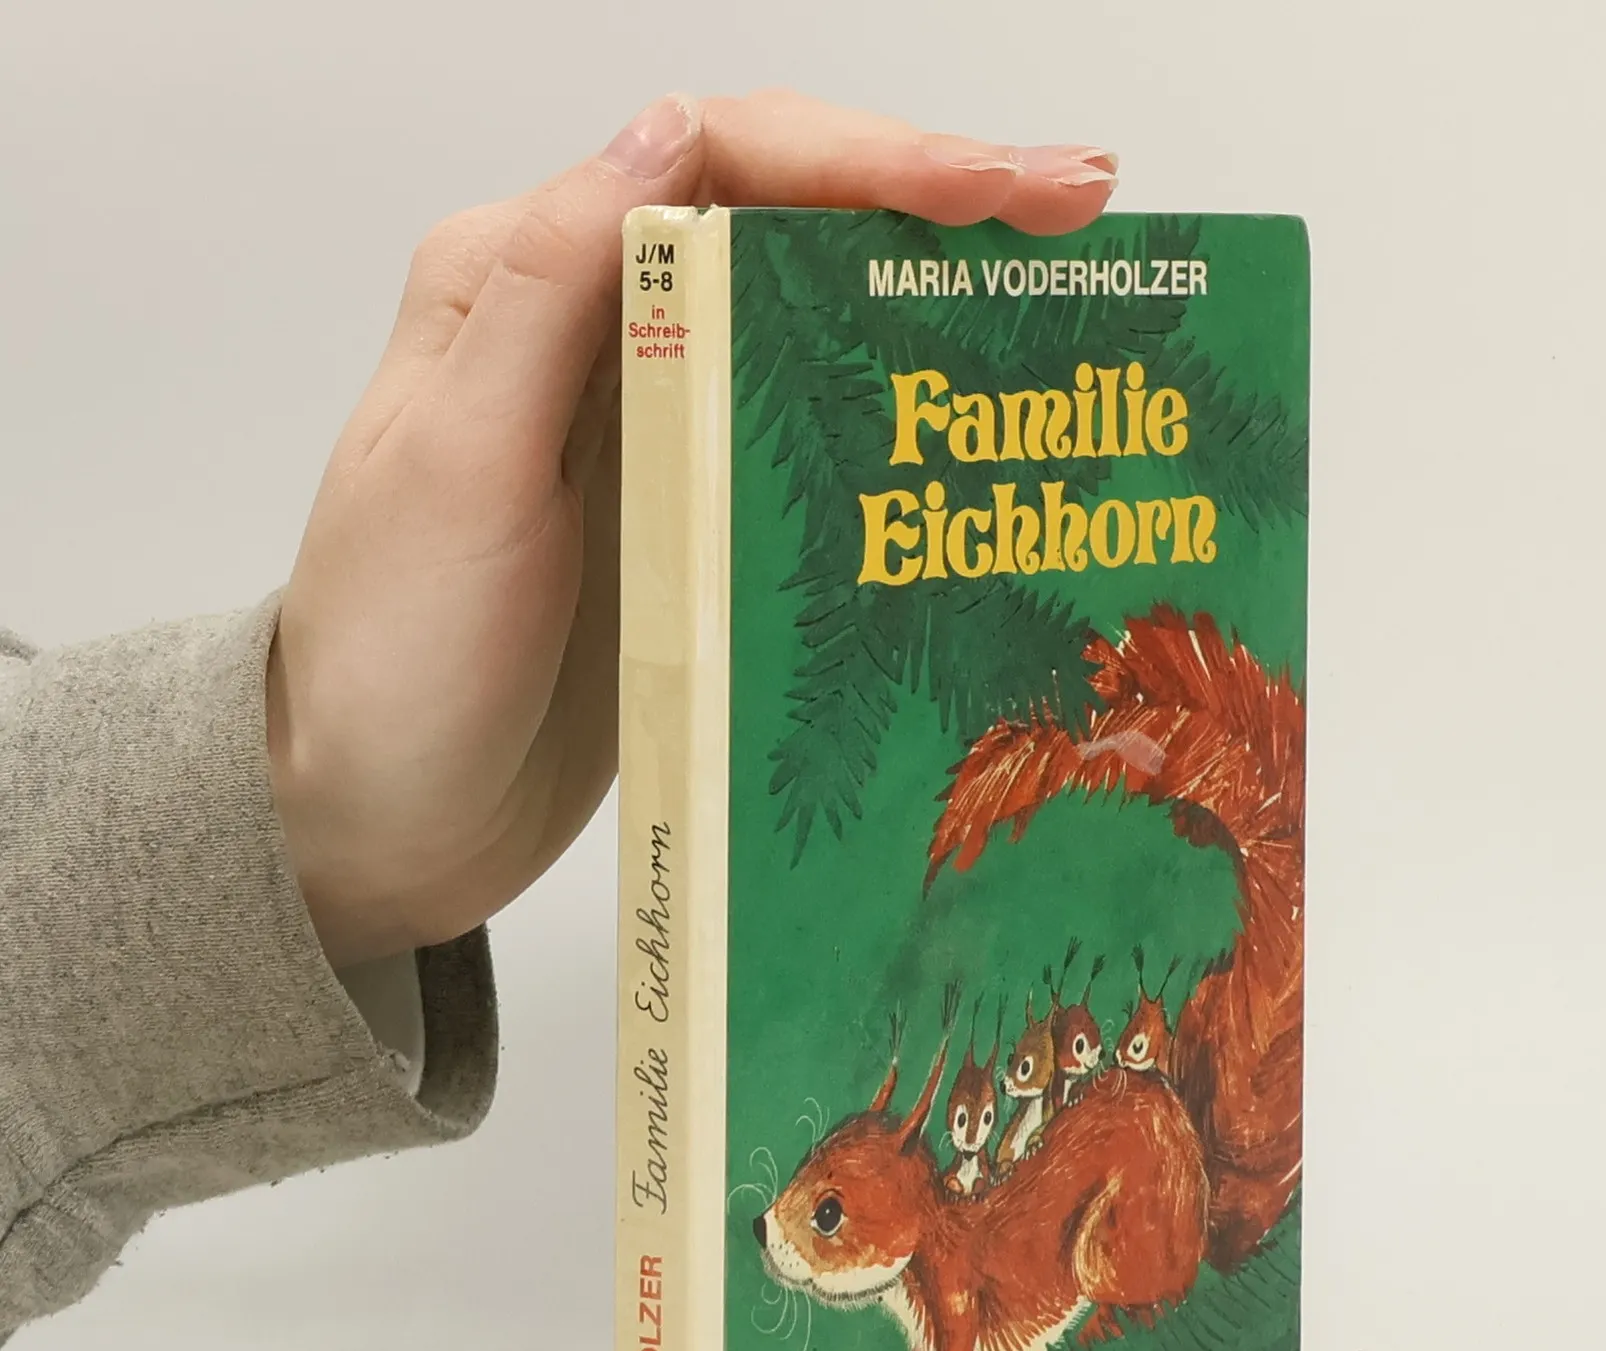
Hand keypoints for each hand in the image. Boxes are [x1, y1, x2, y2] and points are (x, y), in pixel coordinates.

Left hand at [269, 91, 1118, 967]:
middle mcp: (598, 332)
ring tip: (1067, 292)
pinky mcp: (691, 511)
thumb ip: (551, 295)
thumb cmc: (392, 658)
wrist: (377, 815)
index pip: (717, 160)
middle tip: (1081, 213)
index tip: (993, 192)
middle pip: (786, 218)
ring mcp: (652, 423)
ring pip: (811, 314)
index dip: (868, 158)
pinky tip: (979, 422)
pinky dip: (898, 405)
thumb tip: (668, 133)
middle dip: (936, 199)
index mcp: (525, 281)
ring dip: (935, 289)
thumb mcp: (454, 469)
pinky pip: (808, 429)